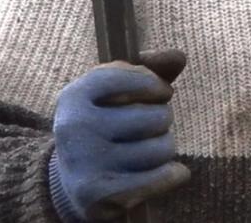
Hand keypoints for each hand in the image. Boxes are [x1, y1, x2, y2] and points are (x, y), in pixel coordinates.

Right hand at [51, 50, 189, 220]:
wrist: (72, 182)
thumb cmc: (105, 125)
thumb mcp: (117, 93)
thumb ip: (149, 70)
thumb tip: (178, 56)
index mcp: (75, 95)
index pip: (134, 76)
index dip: (155, 85)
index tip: (157, 93)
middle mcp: (76, 126)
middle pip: (158, 116)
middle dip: (162, 120)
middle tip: (144, 128)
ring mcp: (86, 162)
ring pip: (163, 147)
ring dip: (164, 148)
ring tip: (145, 150)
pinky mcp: (100, 194)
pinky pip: (164, 176)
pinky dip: (174, 174)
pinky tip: (168, 171)